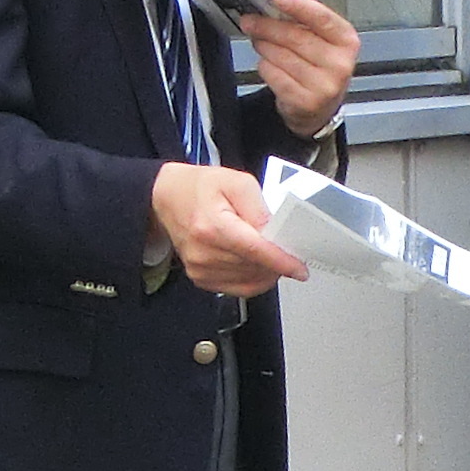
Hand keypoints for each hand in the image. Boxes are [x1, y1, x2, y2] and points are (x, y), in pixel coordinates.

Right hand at [149, 161, 306, 296]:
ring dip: (266, 270)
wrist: (169, 198)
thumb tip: (275, 232)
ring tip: (267, 251)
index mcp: (212, 226)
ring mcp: (200, 269)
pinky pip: (239, 288)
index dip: (280, 261)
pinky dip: (254, 279)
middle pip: (255, 267)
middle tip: (283, 245)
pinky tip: (257, 264)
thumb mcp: (236, 182)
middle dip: (276, 260)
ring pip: (250, 280)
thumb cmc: (201, 188)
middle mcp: (204, 253)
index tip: (300, 269)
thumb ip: (259, 207)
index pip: (254, 251)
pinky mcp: (201, 279)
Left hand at [239, 0, 361, 136]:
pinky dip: (265, 66)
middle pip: (296, 37)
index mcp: (346, 41)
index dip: (299, 6)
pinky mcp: (306, 102)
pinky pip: (274, 75)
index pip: (322, 18)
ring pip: (281, 56)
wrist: (321, 107)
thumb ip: (303, 24)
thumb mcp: (322, 42)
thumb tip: (271, 8)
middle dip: (267, 26)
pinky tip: (267, 63)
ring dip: (264, 46)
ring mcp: (324, 86)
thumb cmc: (319, 67)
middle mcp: (339, 64)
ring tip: (259, 42)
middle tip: (250, 21)